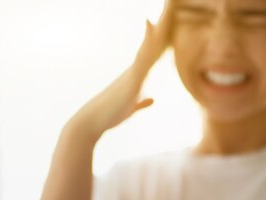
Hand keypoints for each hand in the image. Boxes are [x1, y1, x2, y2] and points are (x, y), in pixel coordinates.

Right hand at [66, 0, 173, 139]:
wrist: (92, 121)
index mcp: (138, 73)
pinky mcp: (131, 78)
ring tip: (168, 4)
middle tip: (172, 0)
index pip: (153, 50)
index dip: (161, 34)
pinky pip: (142, 56)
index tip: (168, 17)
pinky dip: (147, 40)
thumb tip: (151, 99)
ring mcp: (133, 70)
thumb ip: (142, 102)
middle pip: (154, 40)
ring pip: (150, 42)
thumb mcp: (131, 107)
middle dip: (164, 21)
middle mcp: (136, 67)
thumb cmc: (110, 114)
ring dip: (160, 24)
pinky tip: (151, 25)